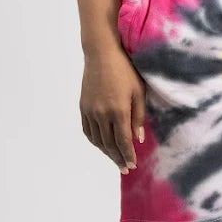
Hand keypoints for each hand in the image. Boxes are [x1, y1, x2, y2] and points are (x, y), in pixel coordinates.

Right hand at [80, 46, 145, 174]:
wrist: (101, 54)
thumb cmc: (125, 70)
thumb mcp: (139, 91)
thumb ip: (139, 116)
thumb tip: (138, 139)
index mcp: (118, 110)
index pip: (123, 141)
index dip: (127, 155)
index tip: (132, 165)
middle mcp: (102, 114)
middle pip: (109, 144)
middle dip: (117, 158)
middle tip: (125, 168)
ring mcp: (90, 111)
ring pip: (97, 140)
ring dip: (106, 152)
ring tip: (115, 159)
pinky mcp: (83, 107)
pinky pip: (88, 130)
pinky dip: (95, 141)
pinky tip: (102, 145)